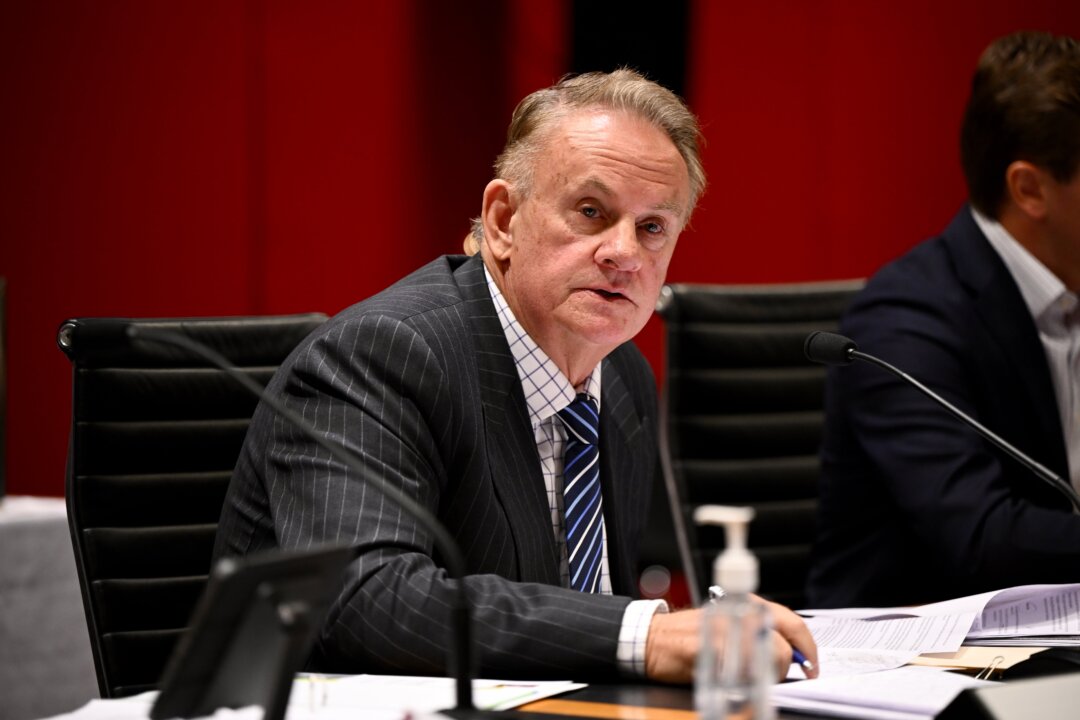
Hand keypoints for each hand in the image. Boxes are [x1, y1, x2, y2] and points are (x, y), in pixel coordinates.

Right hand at [643, 599, 818, 683]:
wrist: (652, 639)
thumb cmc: (689, 635)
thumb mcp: (728, 623)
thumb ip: (758, 633)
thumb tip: (791, 655)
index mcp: (747, 604)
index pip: (793, 624)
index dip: (808, 649)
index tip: (811, 667)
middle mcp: (741, 612)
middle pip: (784, 648)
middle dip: (783, 671)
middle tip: (771, 679)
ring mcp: (727, 629)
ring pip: (767, 661)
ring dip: (764, 678)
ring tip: (746, 679)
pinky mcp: (712, 647)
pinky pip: (743, 670)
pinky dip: (743, 681)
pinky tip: (732, 681)